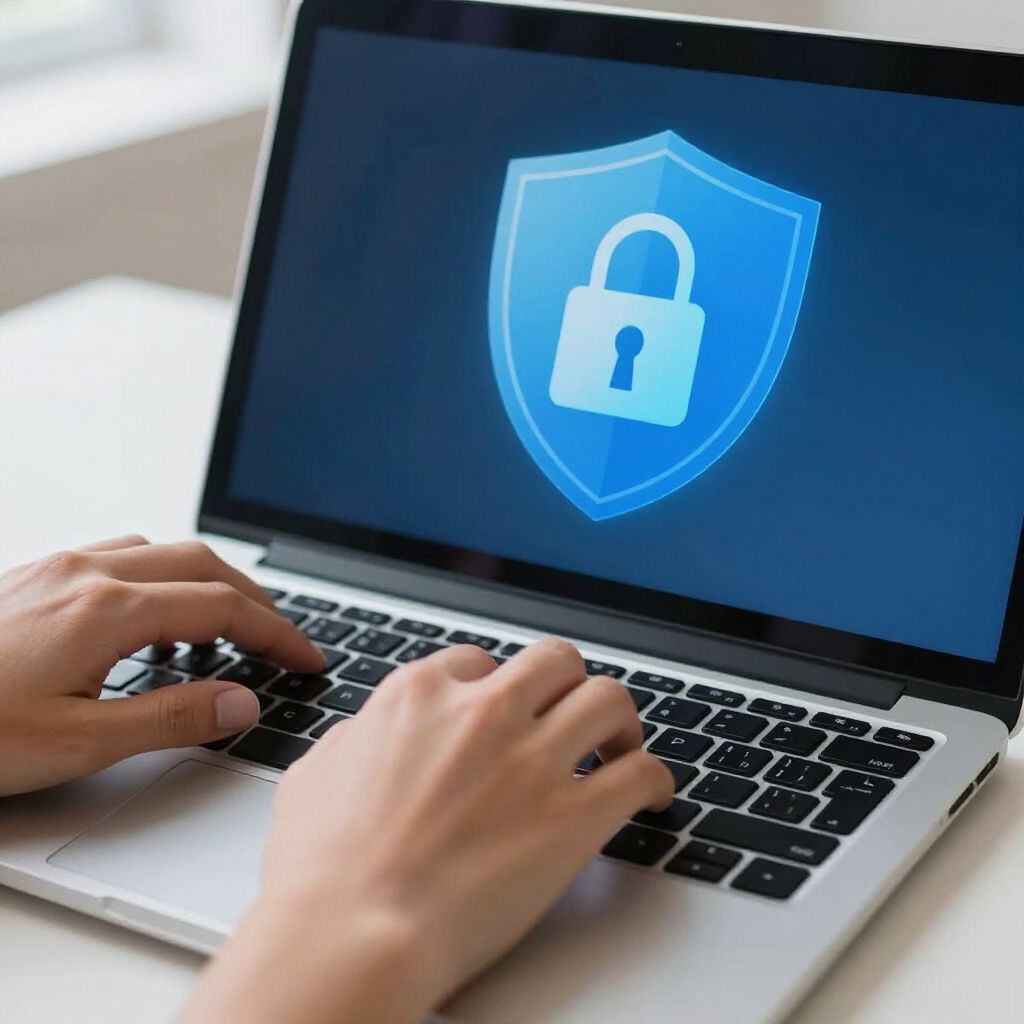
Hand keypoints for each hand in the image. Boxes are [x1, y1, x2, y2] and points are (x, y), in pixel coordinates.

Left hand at [0, 535, 323, 794]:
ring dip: (209, 582)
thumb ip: (172, 717)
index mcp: (109, 609)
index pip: (224, 609)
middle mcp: (88, 572)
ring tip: (227, 627)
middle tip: (282, 641)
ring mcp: (58, 566)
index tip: (308, 659)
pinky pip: (121, 555)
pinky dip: (162, 577)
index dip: (278, 634)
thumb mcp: (79, 742)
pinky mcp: (34, 574)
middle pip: (204, 565)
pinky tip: (151, 614)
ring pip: (162, 552)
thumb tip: (242, 702)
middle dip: (255, 600)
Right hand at [182, 639, 672, 1023]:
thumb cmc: (322, 871)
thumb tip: (370, 735)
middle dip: (566, 683)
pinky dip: (655, 780)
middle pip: (555, 660)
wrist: (351, 935)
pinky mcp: (572, 817)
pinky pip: (640, 773)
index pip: (479, 660)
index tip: (507, 710)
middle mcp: (484, 712)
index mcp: (422, 695)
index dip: (496, 686)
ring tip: (619, 744)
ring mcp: (532, 761)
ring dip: (619, 720)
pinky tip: (651, 796)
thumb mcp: (317, 775)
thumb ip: (356, 738)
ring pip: (608, 698)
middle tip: (569, 714)